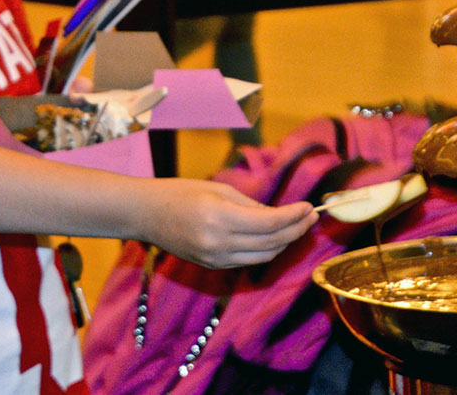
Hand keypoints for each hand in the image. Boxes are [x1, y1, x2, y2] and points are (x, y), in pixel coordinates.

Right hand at [139, 178, 315, 268]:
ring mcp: (215, 258)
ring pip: (264, 256)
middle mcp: (219, 242)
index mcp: (220, 217)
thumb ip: (250, 204)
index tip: (310, 207)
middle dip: (296, 230)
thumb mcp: (217, 190)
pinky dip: (265, 250)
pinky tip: (273, 237)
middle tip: (311, 217)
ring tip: (297, 227)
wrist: (145, 214)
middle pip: (271, 242)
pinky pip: (248, 261)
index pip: (270, 223)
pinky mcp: (212, 266)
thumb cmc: (178, 193)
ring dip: (285, 243)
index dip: (294, 216)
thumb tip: (279, 216)